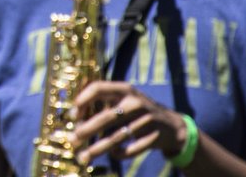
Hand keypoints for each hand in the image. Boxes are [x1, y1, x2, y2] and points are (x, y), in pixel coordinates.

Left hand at [69, 81, 188, 164]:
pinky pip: (131, 149)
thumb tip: (75, 121)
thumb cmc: (138, 112)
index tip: (72, 116)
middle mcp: (135, 102)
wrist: (172, 125)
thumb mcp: (124, 101)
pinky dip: (120, 153)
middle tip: (72, 141)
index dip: (83, 100)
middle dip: (86, 130)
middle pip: (106, 117)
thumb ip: (104, 106)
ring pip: (117, 137)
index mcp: (124, 89)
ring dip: (97, 148)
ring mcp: (146, 119)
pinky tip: (113, 155)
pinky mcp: (154, 137)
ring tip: (83, 157)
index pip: (98, 88)